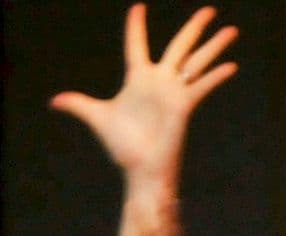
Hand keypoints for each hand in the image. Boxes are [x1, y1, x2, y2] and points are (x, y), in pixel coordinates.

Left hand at [50, 5, 238, 187]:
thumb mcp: (97, 118)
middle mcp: (160, 81)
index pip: (136, 44)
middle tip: (210, 10)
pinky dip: (215, 77)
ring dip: (214, 46)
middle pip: (180, 46)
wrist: (140, 169)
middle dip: (195, 28)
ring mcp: (174, 92)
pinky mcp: (184, 106)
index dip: (136, 26)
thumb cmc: (122, 147)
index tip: (138, 7)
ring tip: (230, 30)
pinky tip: (230, 66)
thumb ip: (78, 104)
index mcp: (138, 79)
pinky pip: (202, 86)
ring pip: (197, 61)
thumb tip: (54, 101)